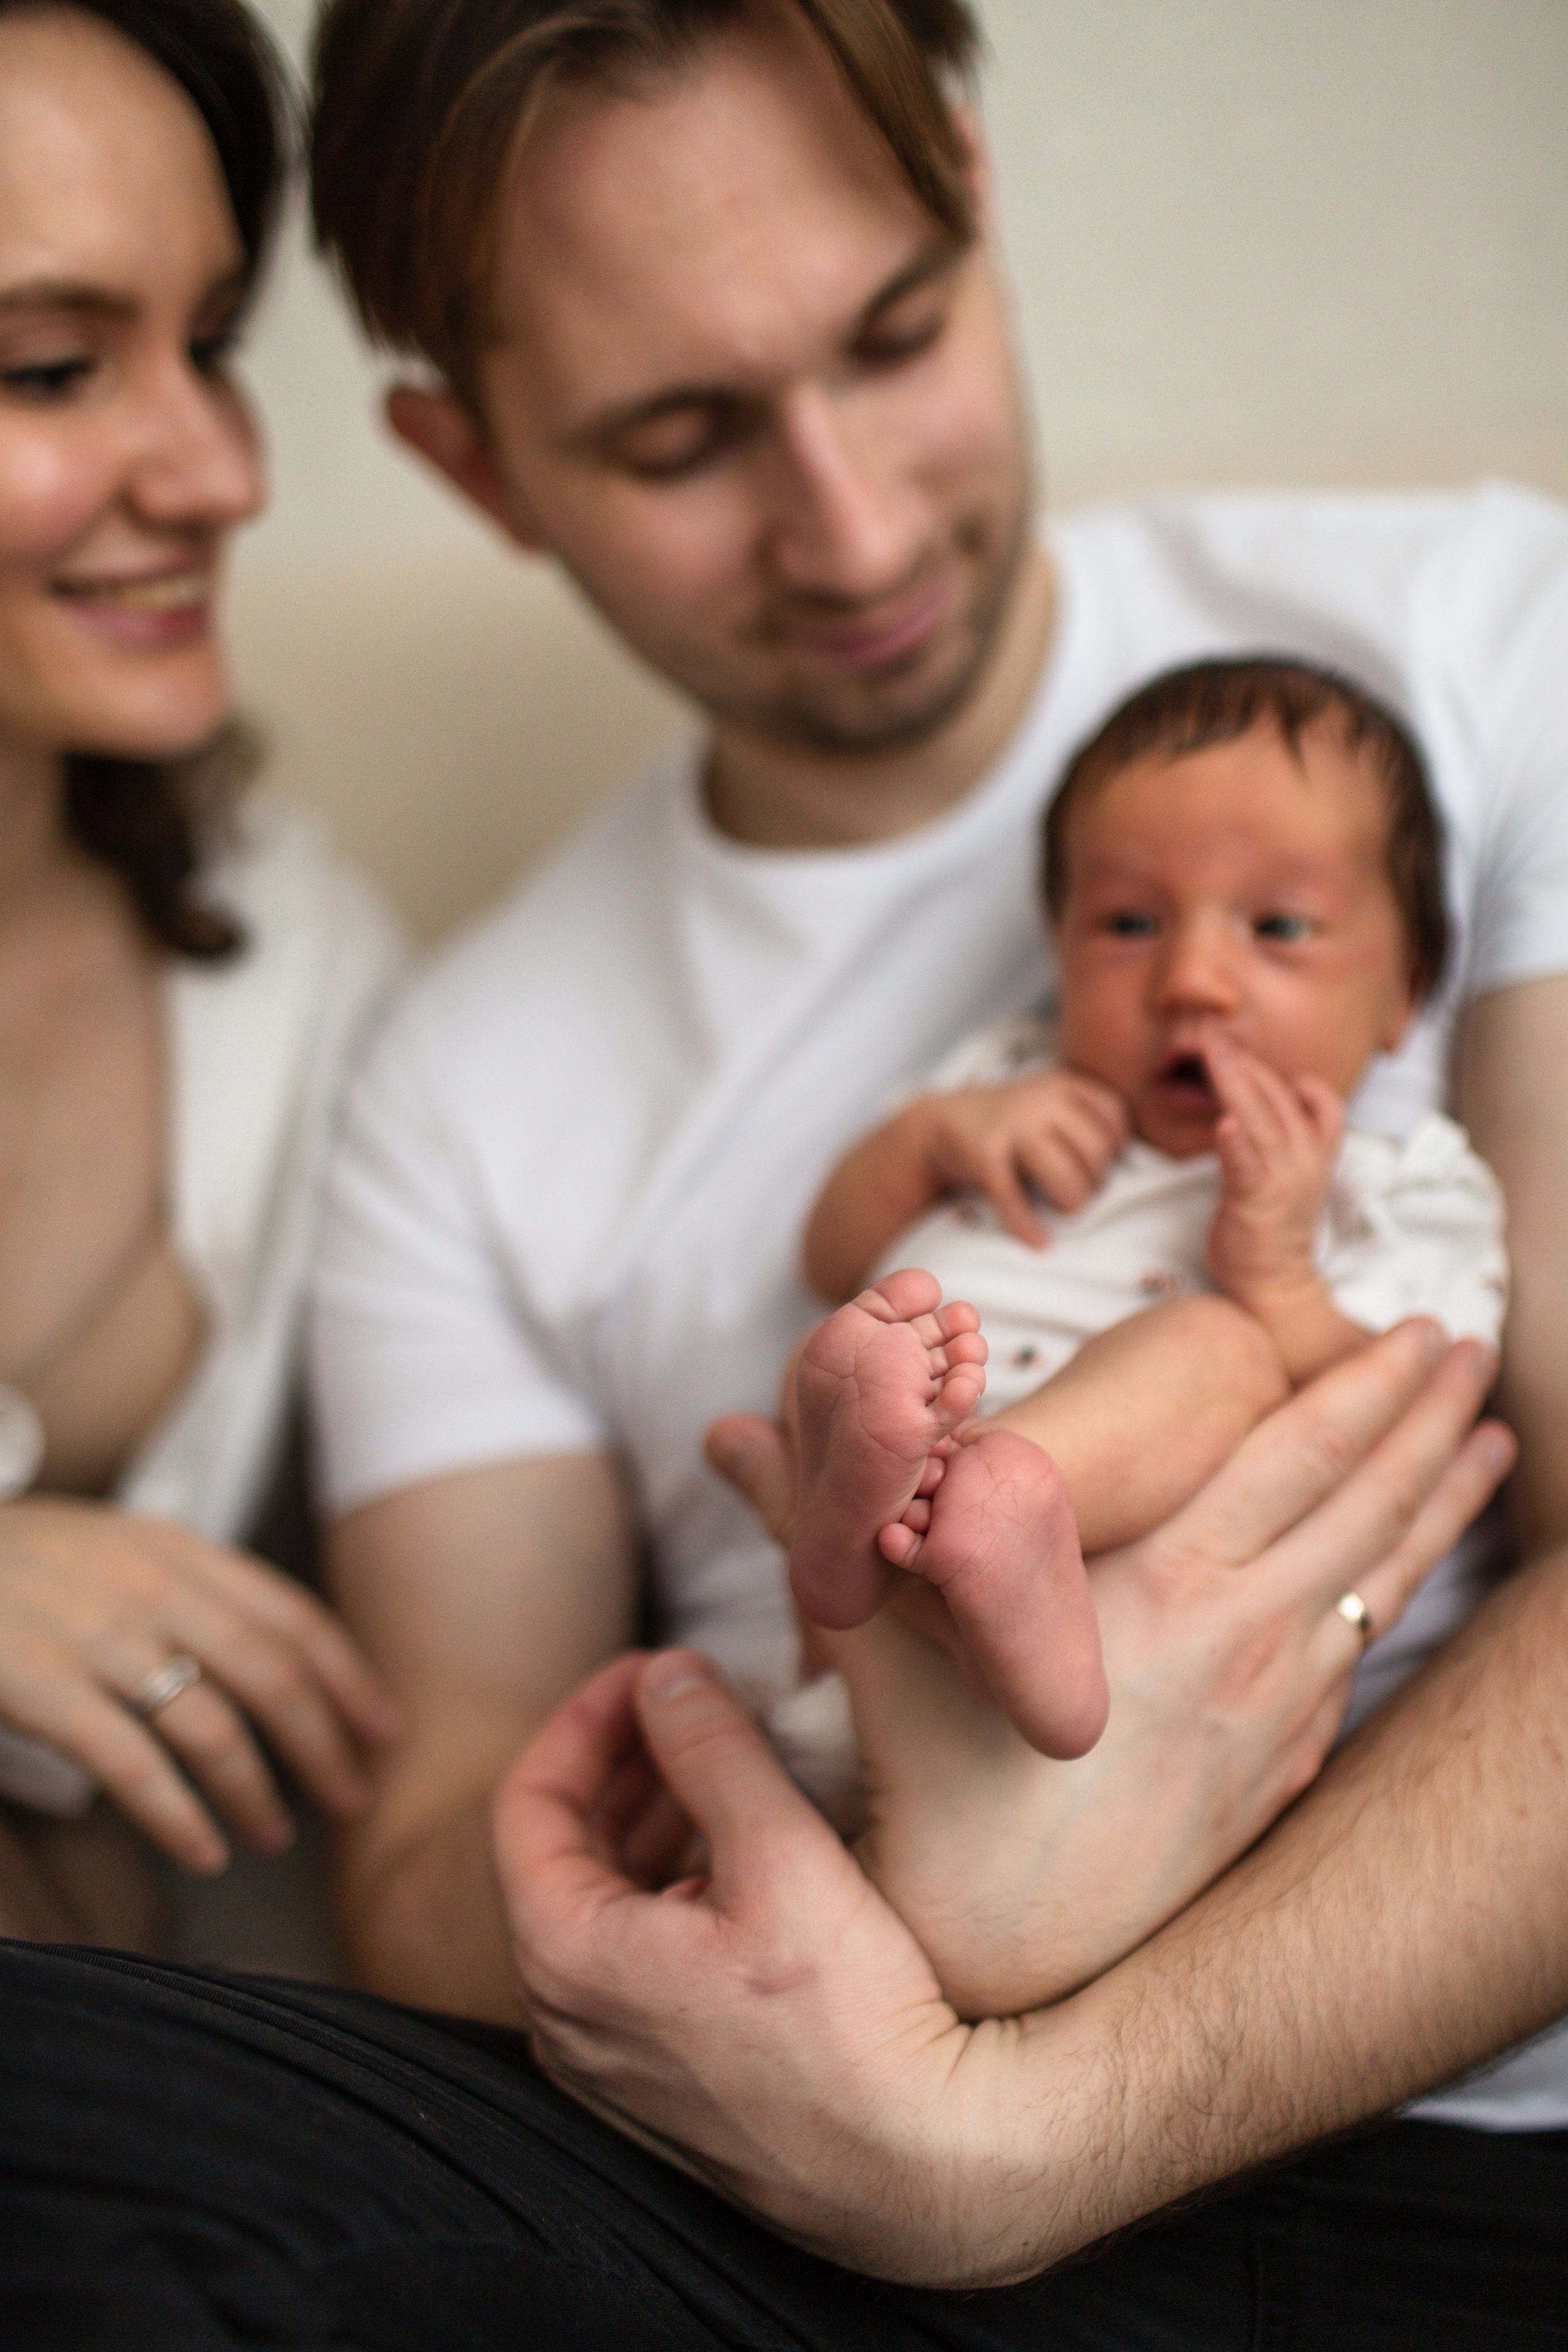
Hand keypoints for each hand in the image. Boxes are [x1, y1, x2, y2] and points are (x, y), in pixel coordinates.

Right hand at [0, 1497, 400, 1871]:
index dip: (348, 1676)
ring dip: (256, 1791)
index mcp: (175, 1549)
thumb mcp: (116, 1548)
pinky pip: (130, 1763)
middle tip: (353, 1798)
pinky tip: (202, 1850)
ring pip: (209, 1724)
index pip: (291, 1615)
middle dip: (324, 1742)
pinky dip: (176, 1815)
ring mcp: (94, 1636)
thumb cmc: (21, 1562)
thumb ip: (189, 1586)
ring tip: (275, 1838)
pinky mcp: (41, 1684)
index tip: (384, 1729)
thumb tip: (271, 1652)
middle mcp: (148, 1586)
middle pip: (270, 1673)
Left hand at [493, 1648, 1025, 2284]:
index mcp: (564, 1959)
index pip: (529, 1799)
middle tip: (690, 1704)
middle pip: (560, 1851)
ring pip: (601, 1906)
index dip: (586, 1715)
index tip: (653, 1668)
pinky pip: (635, 1961)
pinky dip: (671, 1887)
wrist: (919, 2173)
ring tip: (718, 1762)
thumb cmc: (849, 2019)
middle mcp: (564, 2022)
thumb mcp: (779, 1853)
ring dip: (651, 1820)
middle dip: (624, 1761)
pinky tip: (738, 1858)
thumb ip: (711, 1748)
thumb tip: (667, 1672)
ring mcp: (610, 2063)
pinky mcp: (661, 2087)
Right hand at [508, 1325, 1512, 2282]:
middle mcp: (1246, 1644)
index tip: (1413, 1329)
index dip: (1360, 1387)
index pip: (1294, 1458)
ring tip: (1491, 1445)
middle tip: (1471, 1350)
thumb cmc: (939, 1789)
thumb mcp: (881, 1639)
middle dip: (1424, 1419)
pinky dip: (1397, 1610)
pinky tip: (1406, 1590)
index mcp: (1168, 1589)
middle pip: (1365, 1507)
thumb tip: (728, 1428)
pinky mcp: (1274, 1779)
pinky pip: (1355, 1674)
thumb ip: (813, 1519)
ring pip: (1381, 1587)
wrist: (1000, 1962)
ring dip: (1441, 1506)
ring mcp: (1275, 1717)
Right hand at [917, 1071, 1129, 1244]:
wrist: (940, 1122)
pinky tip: (1039, 1241)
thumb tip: (1129, 1164)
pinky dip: (1028, 1227)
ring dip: (1070, 1202)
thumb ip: (1085, 1119)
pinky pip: (1015, 1198)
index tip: (1100, 1163)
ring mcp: (1011, 1126)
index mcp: (1062, 1085)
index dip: (1115, 1147)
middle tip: (1077, 1189)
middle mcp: (1040, 1099)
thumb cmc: (1011, 1123)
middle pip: (1095, 1151)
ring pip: (1064, 1175)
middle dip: (1094, 1181)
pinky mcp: (985, 1156)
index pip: (1114, 1115)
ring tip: (1062, 1209)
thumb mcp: (1049, 1102)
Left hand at [1205, 1036, 1344, 1309]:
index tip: (1243, 1047)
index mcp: (1318, 1149)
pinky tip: (1223, 1123)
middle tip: (1211, 1034)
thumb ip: (1273, 1133)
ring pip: (1262, 1118)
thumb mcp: (1285, 1170)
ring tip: (1211, 1053)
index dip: (1281, 1070)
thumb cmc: (1271, 1223)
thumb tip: (1245, 1098)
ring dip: (1235, 1082)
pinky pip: (1247, 1165)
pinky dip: (1236, 1142)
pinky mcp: (1256, 1201)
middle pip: (1279, 1096)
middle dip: (1244, 1061)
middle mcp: (1306, 1158)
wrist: (1274, 1282)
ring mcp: (1284, 1178)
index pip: (1315, 1095)